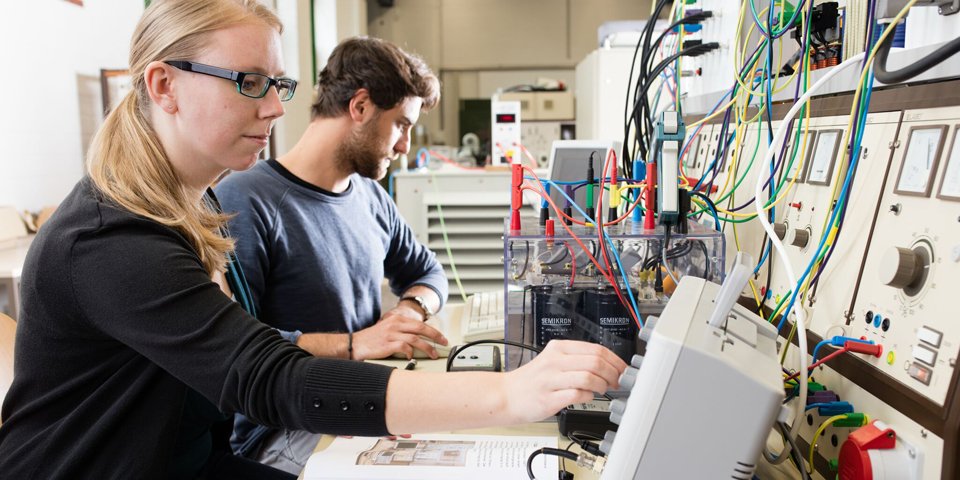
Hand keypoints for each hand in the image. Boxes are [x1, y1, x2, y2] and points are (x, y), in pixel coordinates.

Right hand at [352, 309, 447, 359]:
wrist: (355, 344)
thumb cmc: (371, 340)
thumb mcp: (388, 330)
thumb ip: (401, 331)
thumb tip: (418, 340)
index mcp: (397, 319)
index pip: (420, 323)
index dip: (433, 331)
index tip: (441, 338)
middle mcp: (396, 324)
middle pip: (422, 328)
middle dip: (435, 336)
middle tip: (444, 343)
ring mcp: (392, 334)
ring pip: (416, 339)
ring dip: (427, 348)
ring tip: (433, 354)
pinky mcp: (387, 344)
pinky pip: (404, 347)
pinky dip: (410, 353)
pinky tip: (411, 357)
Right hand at [502, 340, 626, 423]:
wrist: (506, 396)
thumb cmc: (532, 381)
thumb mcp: (553, 361)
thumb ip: (577, 360)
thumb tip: (607, 365)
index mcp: (558, 348)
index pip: (595, 349)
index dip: (614, 360)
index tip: (622, 369)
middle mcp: (554, 361)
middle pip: (595, 361)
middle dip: (612, 373)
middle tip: (617, 381)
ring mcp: (551, 379)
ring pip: (588, 376)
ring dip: (602, 385)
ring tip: (602, 390)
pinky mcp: (549, 398)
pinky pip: (577, 394)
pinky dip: (588, 396)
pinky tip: (587, 396)